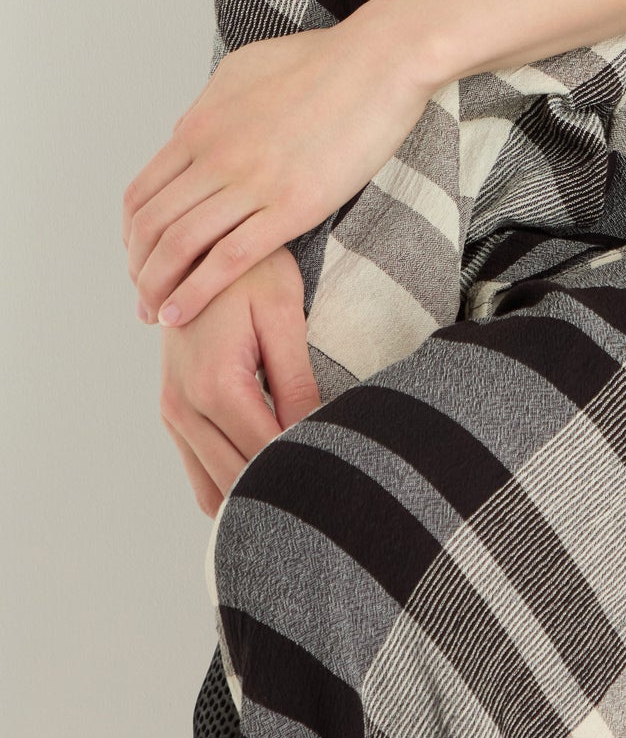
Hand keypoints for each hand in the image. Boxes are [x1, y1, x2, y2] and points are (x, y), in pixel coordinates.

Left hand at [123, 13, 434, 328]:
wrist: (381, 59)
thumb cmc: (324, 58)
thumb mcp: (245, 68)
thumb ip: (209, 104)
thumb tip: (187, 131)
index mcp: (201, 125)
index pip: (142, 194)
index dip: (131, 235)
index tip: (140, 257)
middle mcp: (216, 155)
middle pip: (151, 226)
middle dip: (138, 270)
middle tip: (142, 296)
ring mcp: (252, 181)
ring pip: (180, 247)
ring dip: (157, 289)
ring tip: (154, 315)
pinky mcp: (292, 206)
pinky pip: (228, 259)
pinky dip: (195, 293)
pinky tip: (182, 312)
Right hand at [160, 247, 320, 516]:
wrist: (198, 246)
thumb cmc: (250, 273)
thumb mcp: (282, 315)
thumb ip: (295, 381)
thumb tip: (316, 434)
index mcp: (215, 384)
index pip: (266, 454)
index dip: (307, 467)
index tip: (342, 468)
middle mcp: (183, 408)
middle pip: (237, 482)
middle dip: (282, 488)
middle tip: (330, 483)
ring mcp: (173, 414)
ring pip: (212, 489)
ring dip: (254, 491)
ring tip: (303, 479)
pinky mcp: (173, 414)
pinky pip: (200, 471)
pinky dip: (232, 479)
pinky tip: (271, 468)